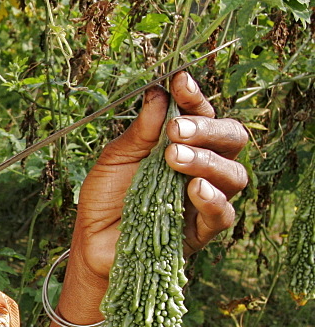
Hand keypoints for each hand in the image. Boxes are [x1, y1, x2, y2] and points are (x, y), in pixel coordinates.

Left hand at [71, 71, 248, 282]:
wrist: (92, 245)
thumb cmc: (105, 200)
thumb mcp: (114, 159)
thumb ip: (138, 132)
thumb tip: (157, 93)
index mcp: (181, 144)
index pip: (201, 114)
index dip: (194, 96)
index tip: (179, 81)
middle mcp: (200, 168)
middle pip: (231, 139)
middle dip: (207, 128)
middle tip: (176, 131)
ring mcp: (204, 200)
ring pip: (234, 174)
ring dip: (207, 161)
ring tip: (175, 158)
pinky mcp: (202, 231)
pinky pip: (223, 214)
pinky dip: (212, 199)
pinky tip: (193, 189)